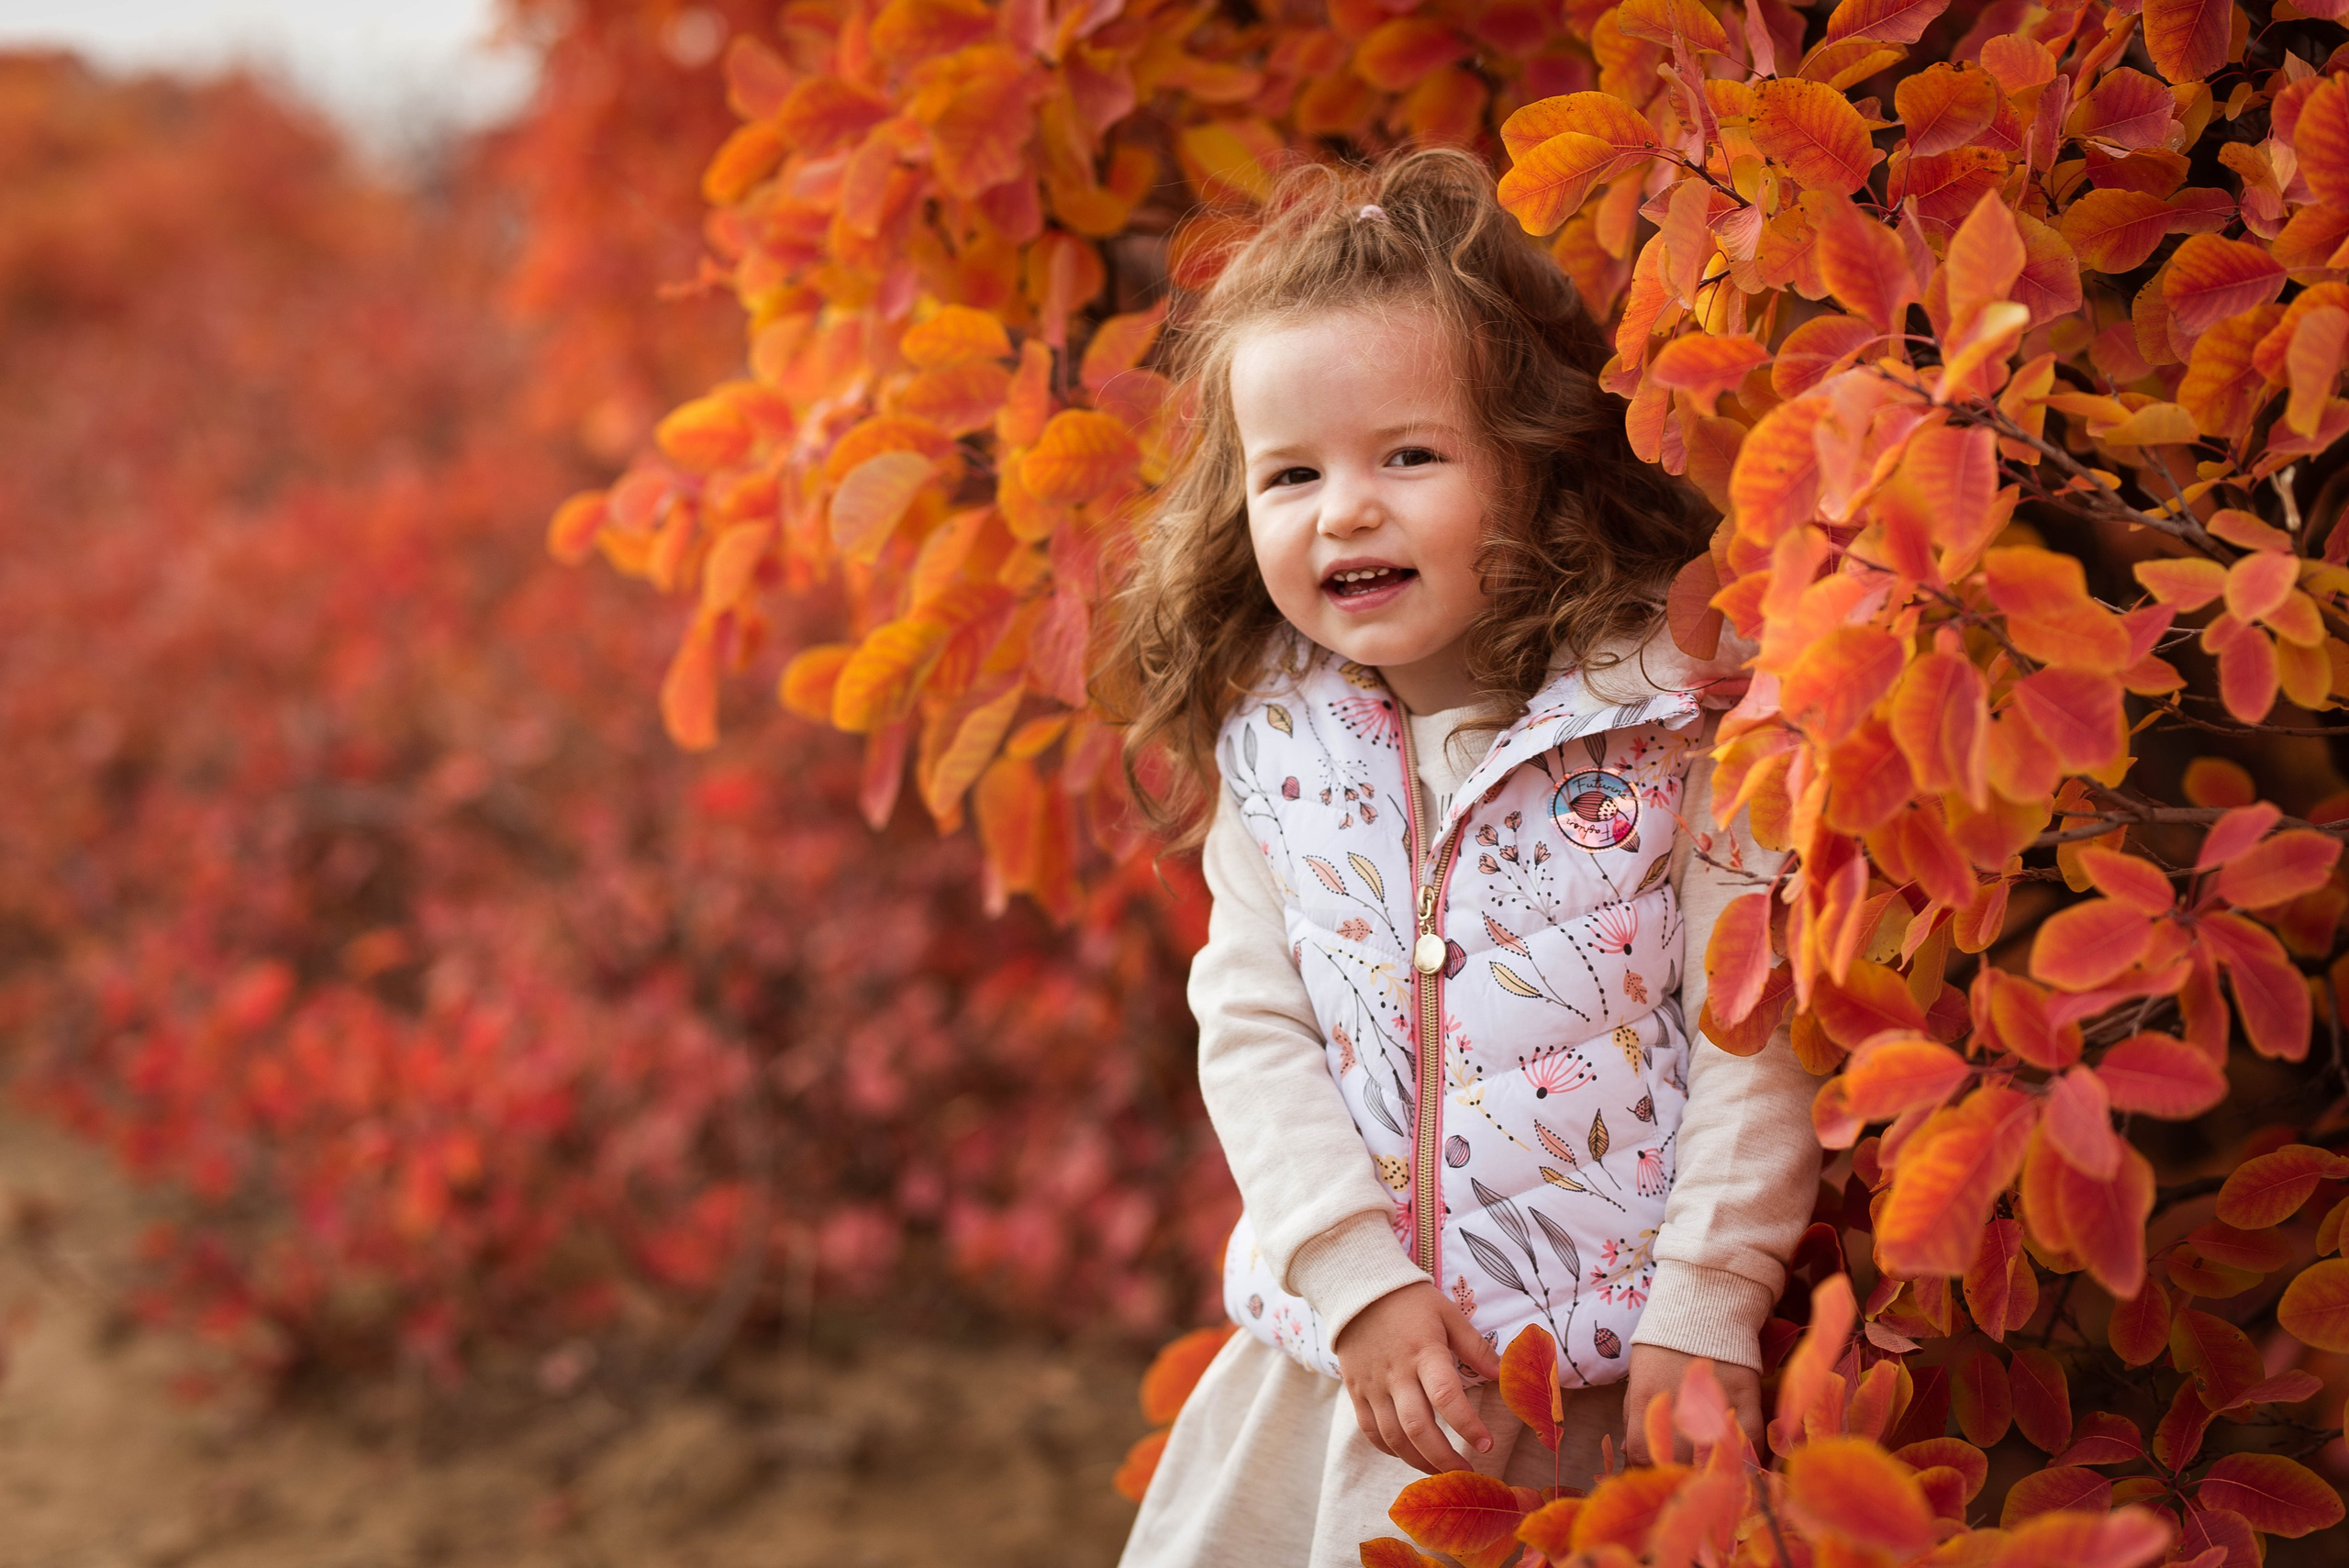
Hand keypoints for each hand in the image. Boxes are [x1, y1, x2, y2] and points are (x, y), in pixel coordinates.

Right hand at [1332, 1281, 1503, 1473]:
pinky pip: (1371, 1431)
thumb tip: (1501, 1375)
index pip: (1446, 1396)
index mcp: (1423, 1352)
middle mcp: (1396, 1373)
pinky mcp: (1356, 1391)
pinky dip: (1391, 1449)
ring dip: (1419, 1461)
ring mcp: (1372, 1385)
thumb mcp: (1447, 1314)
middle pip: (1417, 1427)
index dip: (1467, 1425)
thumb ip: (1475, 1346)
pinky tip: (1409, 1454)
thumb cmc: (1410, 1301)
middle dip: (1444, 1458)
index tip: (1487, 1444)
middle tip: (1467, 1473)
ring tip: (1441, 1471)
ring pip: (1393, 1436)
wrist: (1357, 1289)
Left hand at [1621, 1344, 1763, 1465]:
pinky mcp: (1749, 1402)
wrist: (1703, 1307)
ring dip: (1707, 1472)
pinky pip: (1749, 1446)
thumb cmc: (1664, 1343)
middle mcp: (1679, 1407)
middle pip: (1676, 1463)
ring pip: (1712, 1461)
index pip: (1641, 1455)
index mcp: (1646, 1400)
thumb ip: (1632, 1416)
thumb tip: (1627, 1454)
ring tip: (1704, 1473)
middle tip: (1680, 1476)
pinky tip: (1734, 1461)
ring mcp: (1715, 1405)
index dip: (1646, 1469)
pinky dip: (1743, 1460)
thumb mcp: (1638, 1375)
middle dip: (1675, 1473)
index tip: (1652, 1474)